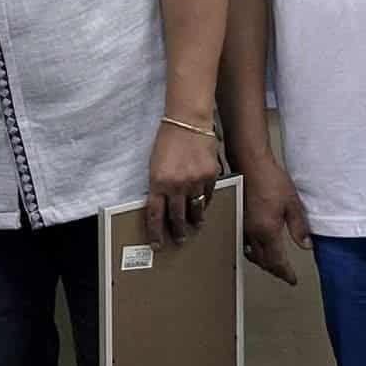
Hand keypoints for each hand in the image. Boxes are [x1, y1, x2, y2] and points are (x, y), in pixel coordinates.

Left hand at [145, 120, 221, 246]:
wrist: (187, 121)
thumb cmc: (168, 140)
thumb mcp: (155, 164)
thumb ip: (159, 185)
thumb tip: (163, 204)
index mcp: (158, 182)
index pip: (155, 215)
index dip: (156, 232)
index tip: (157, 244)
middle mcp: (177, 185)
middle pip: (177, 217)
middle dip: (178, 231)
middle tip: (179, 239)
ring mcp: (195, 181)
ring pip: (195, 209)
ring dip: (194, 220)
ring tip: (195, 225)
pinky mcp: (210, 176)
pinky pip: (208, 196)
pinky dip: (205, 202)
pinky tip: (204, 204)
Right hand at [240, 156, 310, 285]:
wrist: (249, 163)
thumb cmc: (270, 179)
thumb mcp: (292, 203)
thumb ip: (299, 227)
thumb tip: (306, 244)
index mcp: (267, 231)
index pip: (277, 261)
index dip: (285, 273)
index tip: (292, 279)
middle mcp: (252, 233)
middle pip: (262, 261)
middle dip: (274, 270)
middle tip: (284, 274)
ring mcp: (242, 226)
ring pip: (251, 253)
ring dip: (262, 262)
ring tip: (272, 263)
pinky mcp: (237, 218)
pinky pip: (244, 242)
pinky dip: (253, 250)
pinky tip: (257, 245)